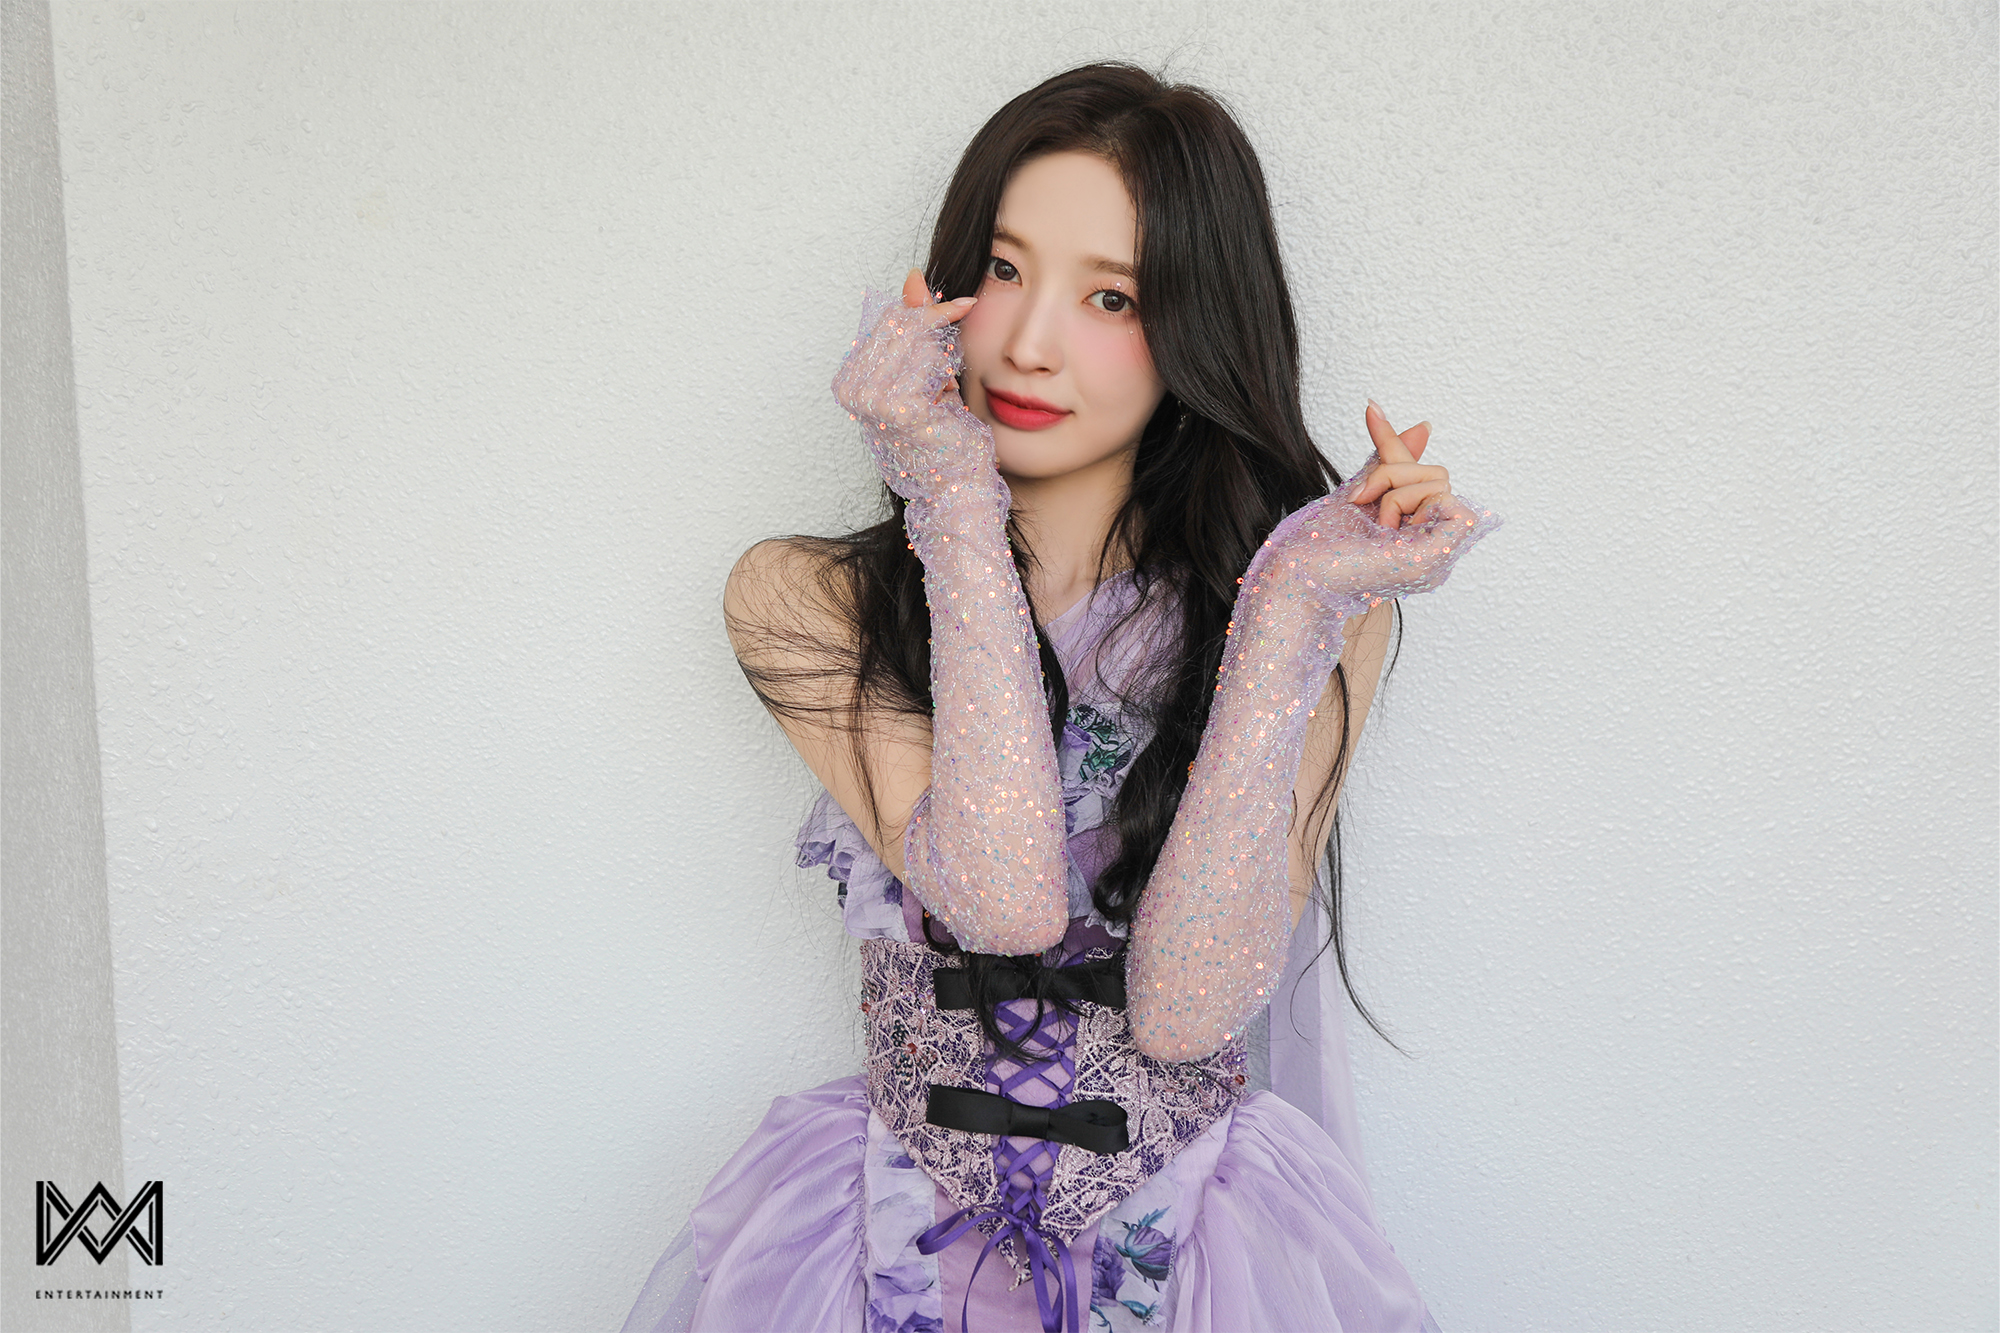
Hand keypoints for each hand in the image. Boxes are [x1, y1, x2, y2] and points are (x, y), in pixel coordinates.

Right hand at [831, 270, 992, 502]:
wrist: (957, 484)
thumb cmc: (943, 433)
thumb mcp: (929, 369)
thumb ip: (919, 324)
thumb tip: (914, 275)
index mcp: (849, 380)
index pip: (887, 322)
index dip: (924, 309)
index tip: (960, 306)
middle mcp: (852, 390)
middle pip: (900, 325)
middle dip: (937, 324)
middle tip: (965, 329)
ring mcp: (871, 400)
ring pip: (916, 339)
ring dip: (941, 356)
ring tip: (942, 389)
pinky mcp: (898, 408)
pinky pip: (928, 360)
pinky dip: (945, 372)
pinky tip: (944, 398)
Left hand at [1248, 398, 1498, 611]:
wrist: (1303, 573)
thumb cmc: (1321, 546)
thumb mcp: (1361, 491)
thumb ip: (1391, 463)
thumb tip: (1426, 426)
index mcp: (1410, 531)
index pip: (1416, 475)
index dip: (1392, 441)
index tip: (1369, 407)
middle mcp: (1429, 543)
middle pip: (1436, 473)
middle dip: (1393, 474)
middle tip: (1360, 499)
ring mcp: (1440, 553)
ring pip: (1440, 483)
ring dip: (1396, 494)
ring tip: (1376, 528)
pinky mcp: (1442, 555)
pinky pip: (1449, 501)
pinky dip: (1412, 506)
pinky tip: (1394, 533)